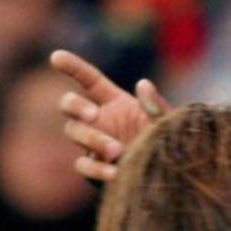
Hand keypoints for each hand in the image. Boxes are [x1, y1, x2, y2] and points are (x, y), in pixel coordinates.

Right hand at [50, 49, 170, 181]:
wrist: (174, 174)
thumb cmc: (169, 142)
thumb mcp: (169, 122)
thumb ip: (157, 105)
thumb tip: (143, 83)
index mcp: (114, 102)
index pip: (89, 80)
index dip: (73, 67)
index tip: (56, 56)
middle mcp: (98, 120)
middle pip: (69, 104)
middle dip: (76, 106)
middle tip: (94, 115)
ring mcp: (92, 144)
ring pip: (74, 132)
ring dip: (91, 139)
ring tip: (116, 150)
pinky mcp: (95, 169)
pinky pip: (84, 165)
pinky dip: (96, 169)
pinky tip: (115, 173)